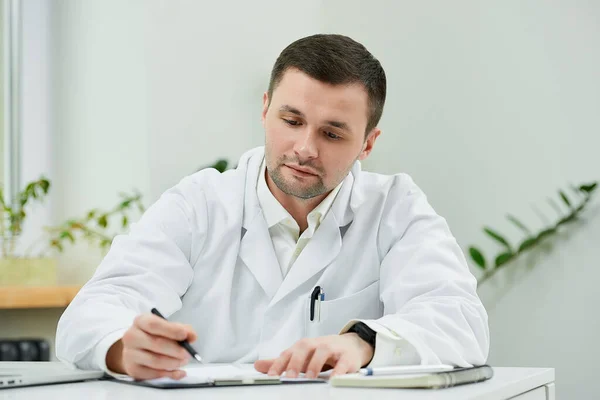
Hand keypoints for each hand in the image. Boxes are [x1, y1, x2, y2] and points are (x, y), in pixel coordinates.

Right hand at [106, 313, 197, 379]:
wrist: (136, 349)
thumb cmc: (154, 335)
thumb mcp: (167, 327)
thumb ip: (182, 329)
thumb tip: (192, 336)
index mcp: (140, 321)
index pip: (153, 325)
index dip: (171, 330)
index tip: (184, 335)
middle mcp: (131, 336)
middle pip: (155, 343)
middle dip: (175, 350)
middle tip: (188, 353)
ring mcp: (130, 354)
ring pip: (155, 361)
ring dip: (174, 362)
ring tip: (183, 361)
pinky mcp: (133, 370)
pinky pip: (154, 374)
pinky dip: (170, 374)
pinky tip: (179, 372)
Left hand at [254, 333, 373, 377]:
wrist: (351, 345)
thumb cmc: (323, 351)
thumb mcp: (301, 356)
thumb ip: (281, 362)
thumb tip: (258, 366)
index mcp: (304, 346)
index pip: (289, 352)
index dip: (280, 363)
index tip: (272, 376)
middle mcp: (317, 345)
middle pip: (305, 347)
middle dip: (296, 361)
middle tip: (289, 376)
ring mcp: (334, 349)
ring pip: (324, 351)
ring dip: (315, 364)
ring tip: (310, 377)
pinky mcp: (347, 357)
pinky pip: (343, 362)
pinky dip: (338, 370)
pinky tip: (333, 379)